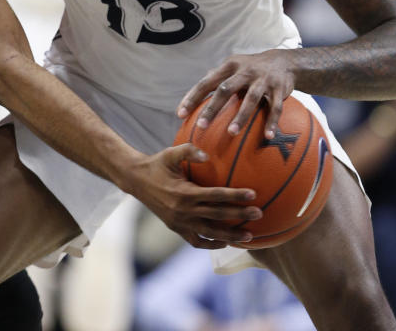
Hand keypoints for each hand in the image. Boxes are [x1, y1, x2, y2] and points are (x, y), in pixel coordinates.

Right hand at [123, 144, 261, 248]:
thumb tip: (207, 154)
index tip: (253, 194)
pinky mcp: (176, 229)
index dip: (235, 195)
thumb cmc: (157, 164)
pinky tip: (225, 243)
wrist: (135, 180)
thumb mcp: (171, 153)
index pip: (216, 196)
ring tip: (250, 236)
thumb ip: (189, 151)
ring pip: (210, 234)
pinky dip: (211, 244)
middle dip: (240, 216)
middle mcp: (183, 211)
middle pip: (218, 216)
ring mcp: (180, 223)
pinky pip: (196, 241)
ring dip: (231, 236)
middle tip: (259, 214)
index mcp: (184, 193)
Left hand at [177, 50, 293, 138]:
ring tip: (231, 132)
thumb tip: (190, 100)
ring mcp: (263, 79)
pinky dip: (271, 122)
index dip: (192, 97)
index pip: (206, 82)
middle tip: (201, 126)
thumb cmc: (250, 70)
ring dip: (241, 116)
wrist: (283, 61)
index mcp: (229, 66)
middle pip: (225, 89)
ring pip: (251, 98)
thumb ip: (214, 81)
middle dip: (212, 108)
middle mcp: (245, 71)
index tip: (180, 114)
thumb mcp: (232, 68)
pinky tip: (267, 136)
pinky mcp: (280, 89)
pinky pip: (276, 107)